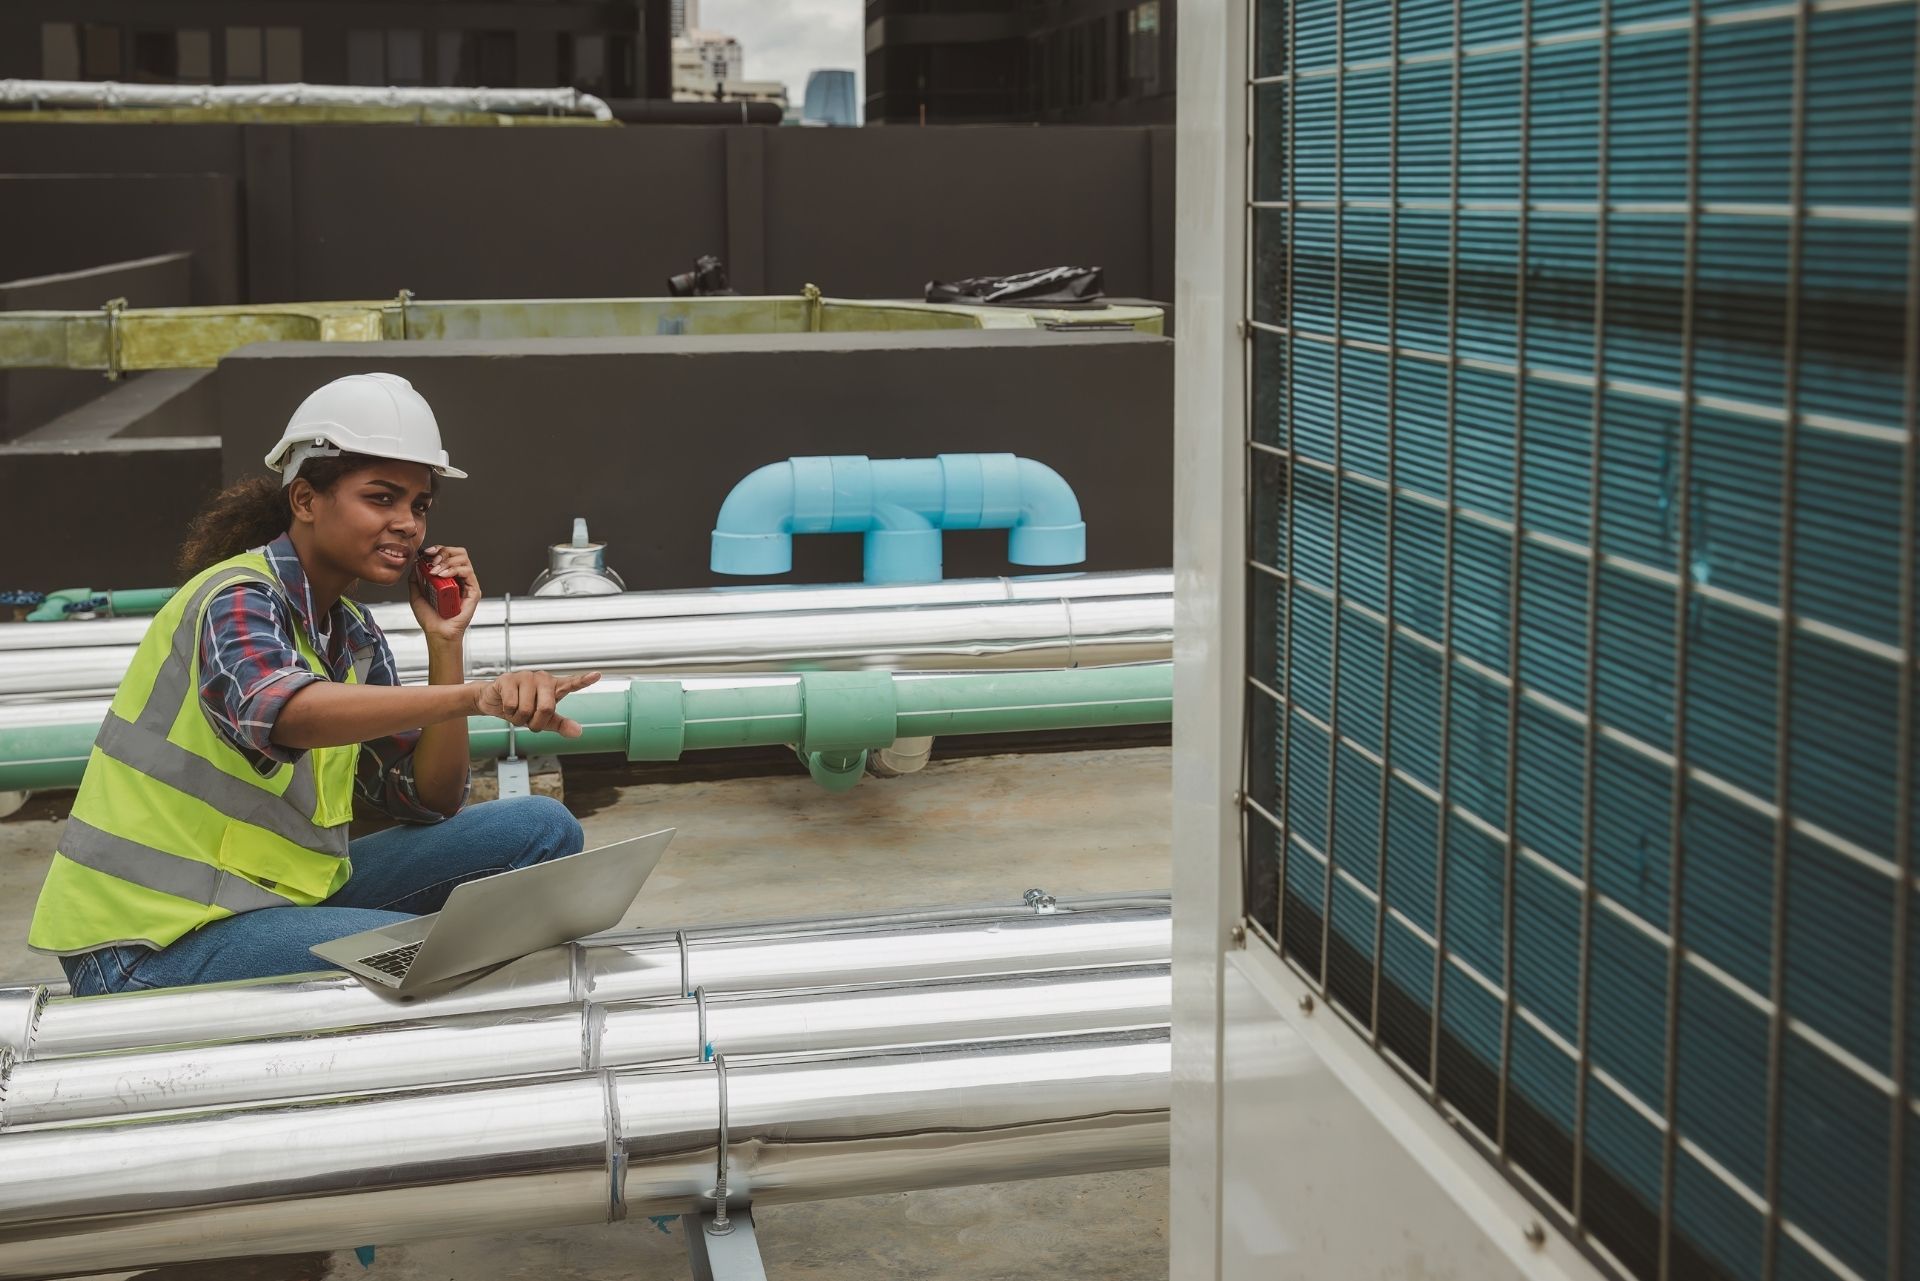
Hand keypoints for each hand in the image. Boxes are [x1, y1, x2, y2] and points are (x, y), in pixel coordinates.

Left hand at [411, 544, 480, 643]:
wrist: (437, 632)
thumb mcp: (416, 594)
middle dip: (443, 553)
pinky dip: (454, 570)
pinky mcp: (474, 591)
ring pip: (463, 560)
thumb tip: (416, 563)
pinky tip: (442, 576)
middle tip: (432, 561)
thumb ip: (415, 579)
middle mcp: (459, 579)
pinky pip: (468, 572)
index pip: (448, 555)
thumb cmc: (430, 618)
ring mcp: (467, 584)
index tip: (426, 553)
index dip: (439, 549)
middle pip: (458, 553)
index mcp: (448, 578)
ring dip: (447, 562)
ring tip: (435, 572)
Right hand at [474, 670, 601, 737]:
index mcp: (554, 688)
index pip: (572, 684)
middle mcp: (543, 679)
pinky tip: (507, 704)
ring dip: (519, 719)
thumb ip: (561, 725)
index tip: (598, 675)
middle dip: (536, 723)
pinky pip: (511, 705)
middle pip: (547, 708)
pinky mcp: (509, 679)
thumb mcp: (544, 721)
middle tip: (529, 721)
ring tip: (517, 710)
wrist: (496, 702)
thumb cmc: (523, 708)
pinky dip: (508, 712)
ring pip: (526, 709)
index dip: (585, 680)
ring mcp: (526, 677)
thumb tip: (579, 732)